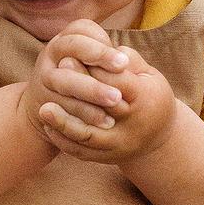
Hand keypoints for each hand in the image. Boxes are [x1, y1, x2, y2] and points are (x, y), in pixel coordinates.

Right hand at [17, 20, 116, 138]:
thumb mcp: (93, 63)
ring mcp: (44, 76)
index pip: (82, 29)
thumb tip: (130, 58)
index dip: (103, 43)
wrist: (47, 106)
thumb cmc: (83, 79)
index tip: (124, 61)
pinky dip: (84, 114)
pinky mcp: (43, 100)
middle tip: (122, 69)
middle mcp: (51, 52)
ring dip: (91, 89)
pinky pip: (62, 106)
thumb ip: (109, 57)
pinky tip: (105, 120)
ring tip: (116, 99)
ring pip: (64, 78)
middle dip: (99, 56)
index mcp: (66, 38)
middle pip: (72, 46)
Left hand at [38, 39, 177, 164]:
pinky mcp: (109, 158)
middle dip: (77, 91)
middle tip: (54, 73)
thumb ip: (128, 59)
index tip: (71, 55)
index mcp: (146, 99)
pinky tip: (48, 125)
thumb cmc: (150, 95)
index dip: (94, 68)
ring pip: (88, 135)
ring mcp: (121, 144)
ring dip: (63, 123)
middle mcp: (134, 125)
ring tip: (43, 108)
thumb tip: (104, 47)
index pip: (116, 82)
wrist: (160, 137)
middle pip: (100, 108)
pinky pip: (82, 152)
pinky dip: (63, 140)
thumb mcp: (149, 74)